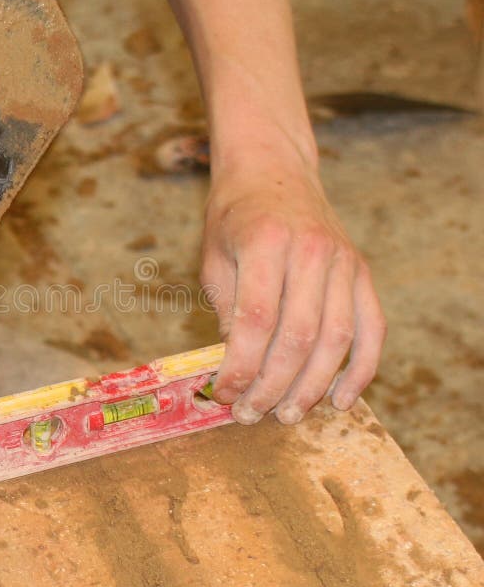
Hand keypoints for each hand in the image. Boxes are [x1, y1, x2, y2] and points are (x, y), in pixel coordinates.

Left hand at [200, 160, 385, 424]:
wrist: (272, 171)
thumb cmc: (234, 217)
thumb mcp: (214, 258)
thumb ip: (226, 311)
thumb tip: (236, 371)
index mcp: (264, 244)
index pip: (256, 321)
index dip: (240, 367)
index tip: (224, 395)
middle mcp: (310, 251)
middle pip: (297, 337)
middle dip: (273, 386)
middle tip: (251, 414)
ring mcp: (342, 261)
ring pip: (336, 339)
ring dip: (312, 386)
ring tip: (288, 415)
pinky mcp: (361, 271)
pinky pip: (372, 327)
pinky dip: (361, 368)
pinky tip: (341, 399)